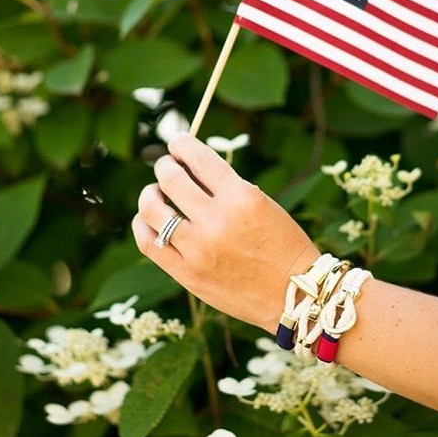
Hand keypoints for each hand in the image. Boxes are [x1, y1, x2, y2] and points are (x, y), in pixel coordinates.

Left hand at [131, 132, 320, 333]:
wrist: (294, 294)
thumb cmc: (282, 244)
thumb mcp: (262, 204)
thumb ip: (225, 187)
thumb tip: (188, 166)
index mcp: (242, 197)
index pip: (199, 158)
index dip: (182, 144)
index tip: (177, 142)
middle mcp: (217, 221)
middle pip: (171, 178)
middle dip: (165, 166)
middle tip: (167, 167)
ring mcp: (199, 249)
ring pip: (152, 208)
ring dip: (150, 193)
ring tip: (156, 193)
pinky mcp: (187, 274)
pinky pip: (148, 243)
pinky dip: (143, 224)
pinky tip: (149, 219)